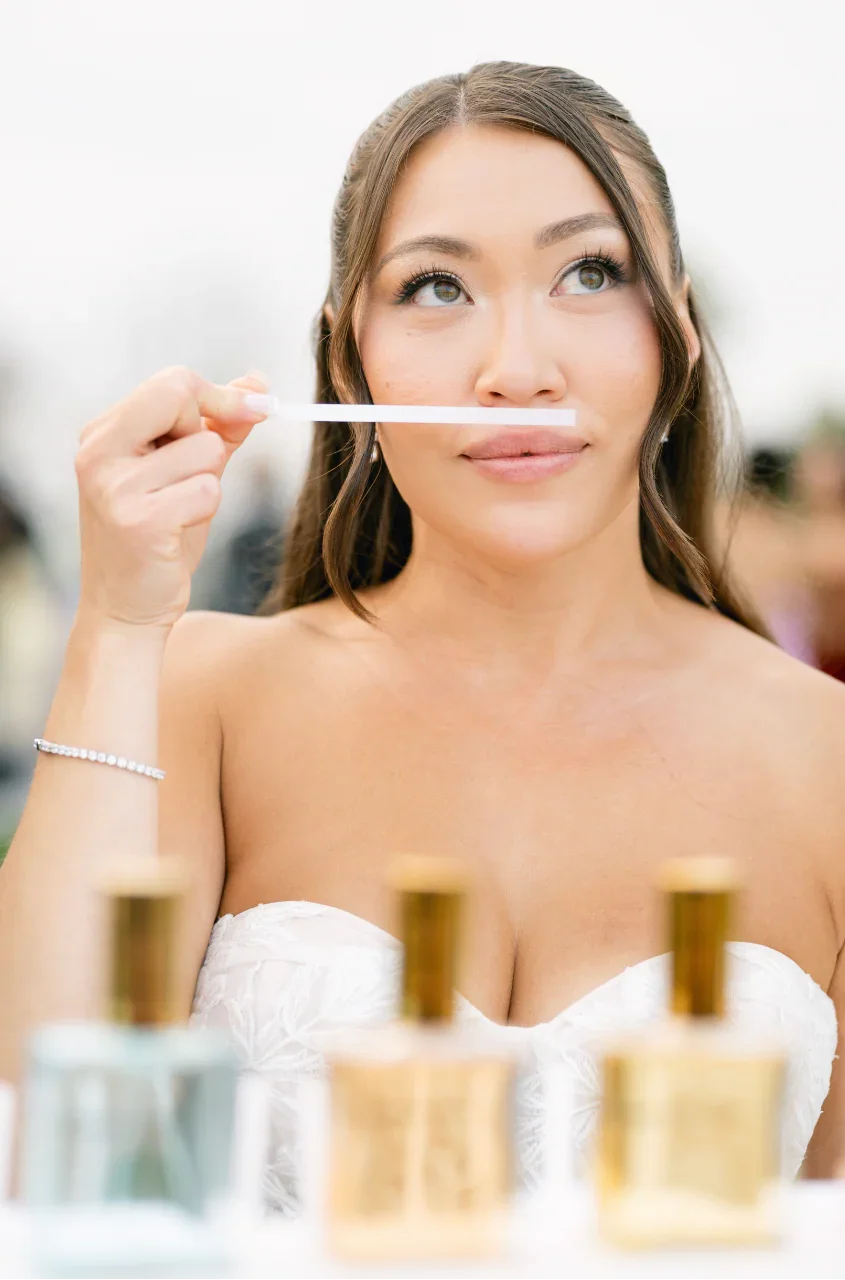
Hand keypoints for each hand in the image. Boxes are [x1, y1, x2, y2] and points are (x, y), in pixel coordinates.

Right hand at [75, 366, 272, 629]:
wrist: (126, 609)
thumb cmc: (159, 539)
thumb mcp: (186, 473)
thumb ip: (219, 427)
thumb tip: (258, 384)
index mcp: (102, 434)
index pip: (171, 382)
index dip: (220, 396)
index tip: (256, 410)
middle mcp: (98, 453)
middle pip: (180, 395)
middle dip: (211, 431)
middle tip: (199, 471)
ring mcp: (115, 487)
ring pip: (206, 450)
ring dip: (210, 482)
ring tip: (179, 512)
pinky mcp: (140, 522)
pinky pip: (208, 490)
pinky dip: (206, 511)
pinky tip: (179, 532)